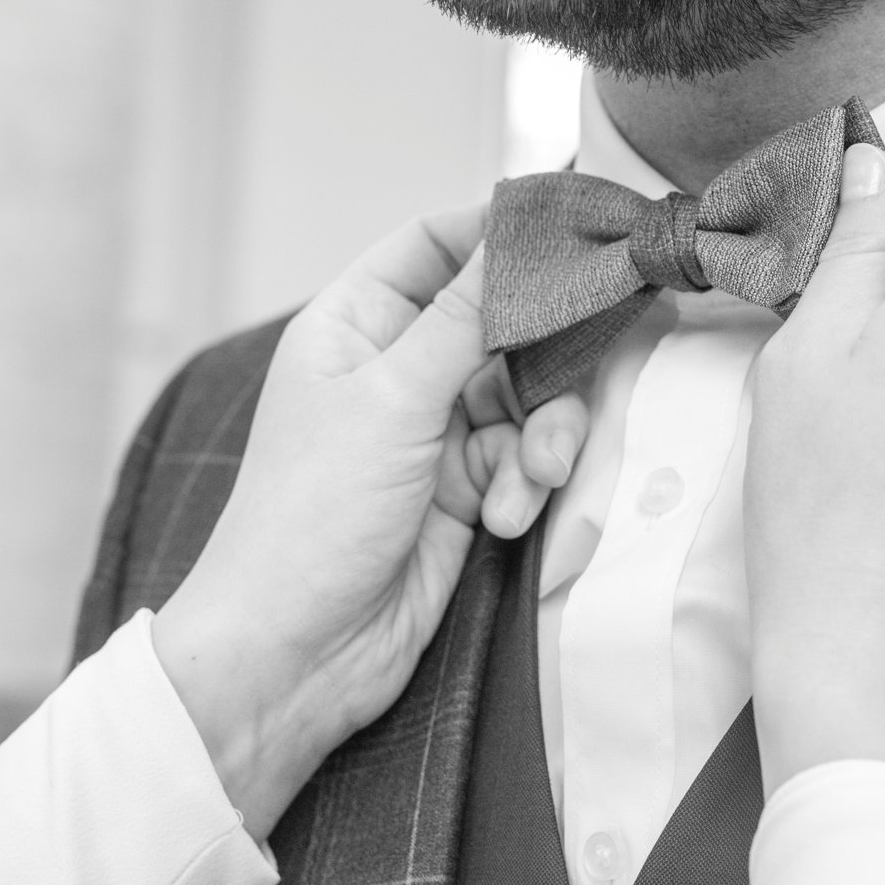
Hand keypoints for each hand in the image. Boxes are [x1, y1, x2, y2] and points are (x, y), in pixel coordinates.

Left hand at [151, 209, 587, 838]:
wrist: (295, 657)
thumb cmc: (309, 518)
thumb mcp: (393, 400)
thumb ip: (465, 313)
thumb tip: (514, 228)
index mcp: (355, 324)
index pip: (437, 243)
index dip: (502, 233)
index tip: (577, 231)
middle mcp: (395, 368)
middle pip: (502, 320)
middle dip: (547, 354)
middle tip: (588, 364)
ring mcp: (431, 430)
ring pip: (530, 394)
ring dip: (545, 434)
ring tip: (535, 477)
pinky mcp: (464, 489)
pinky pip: (525, 457)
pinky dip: (528, 483)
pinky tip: (506, 518)